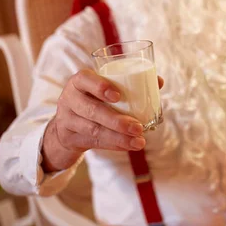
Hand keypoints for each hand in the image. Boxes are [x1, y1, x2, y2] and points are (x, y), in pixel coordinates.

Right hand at [41, 69, 163, 171]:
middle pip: (92, 110)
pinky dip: (114, 144)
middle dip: (117, 121)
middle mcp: (70, 98)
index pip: (85, 79)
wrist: (66, 125)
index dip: (100, 87)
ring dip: (119, 137)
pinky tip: (128, 146)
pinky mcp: (70, 137)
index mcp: (79, 81)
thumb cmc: (93, 99)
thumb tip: (159, 81)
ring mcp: (67, 119)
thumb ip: (129, 84)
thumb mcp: (103, 89)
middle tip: (139, 127)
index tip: (118, 96)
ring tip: (139, 141)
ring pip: (94, 130)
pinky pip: (94, 142)